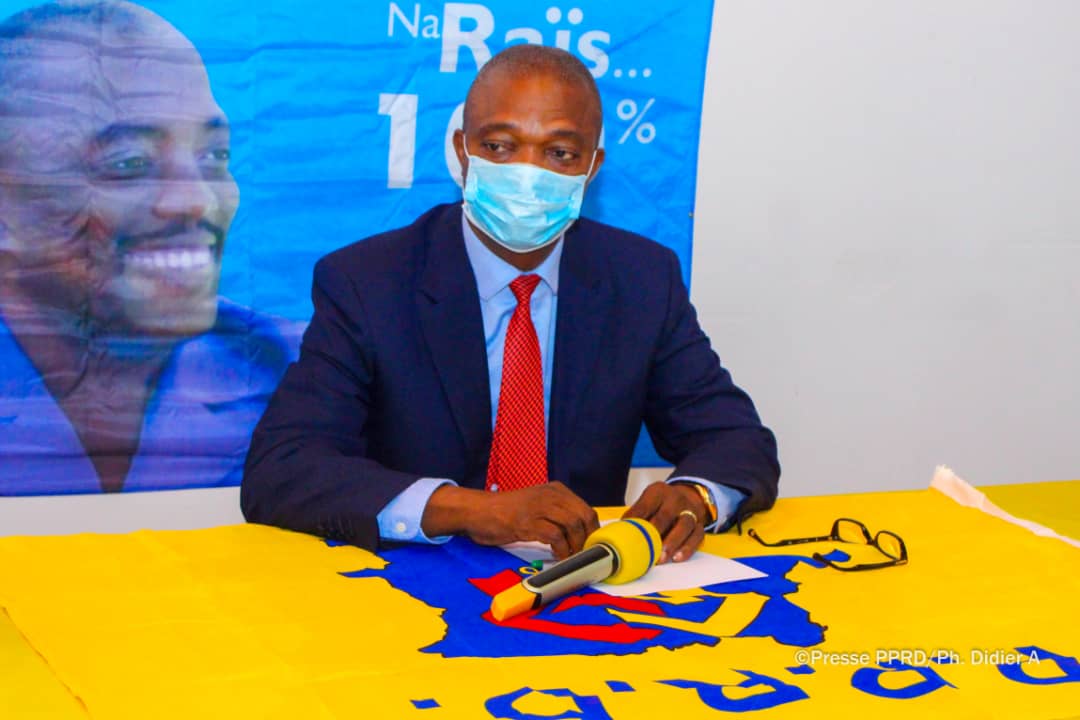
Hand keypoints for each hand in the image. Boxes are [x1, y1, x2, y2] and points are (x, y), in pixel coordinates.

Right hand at [422, 482, 599, 559]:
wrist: (478, 511)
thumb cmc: (506, 512)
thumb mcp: (537, 505)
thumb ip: (556, 513)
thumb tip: (579, 533)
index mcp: (555, 490)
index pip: (586, 509)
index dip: (592, 530)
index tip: (589, 545)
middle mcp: (550, 495)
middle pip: (583, 516)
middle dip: (587, 538)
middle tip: (582, 553)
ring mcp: (539, 507)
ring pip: (572, 525)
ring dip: (575, 545)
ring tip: (569, 556)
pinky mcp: (528, 522)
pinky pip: (555, 537)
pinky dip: (561, 550)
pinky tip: (557, 556)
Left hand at [622, 482, 706, 562]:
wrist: (688, 497)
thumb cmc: (661, 504)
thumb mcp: (648, 501)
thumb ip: (636, 514)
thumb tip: (619, 531)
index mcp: (658, 491)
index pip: (645, 505)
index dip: (636, 520)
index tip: (627, 534)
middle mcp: (676, 499)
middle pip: (666, 515)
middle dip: (655, 533)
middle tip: (645, 549)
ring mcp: (690, 511)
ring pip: (684, 525)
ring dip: (672, 543)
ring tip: (661, 558)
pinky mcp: (700, 525)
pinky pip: (696, 537)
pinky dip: (687, 548)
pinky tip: (677, 558)